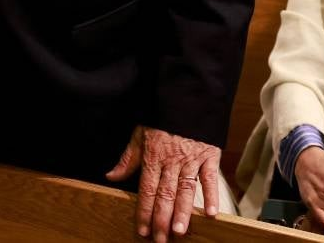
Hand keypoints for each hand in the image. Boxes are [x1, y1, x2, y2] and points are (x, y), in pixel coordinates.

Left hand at [106, 125, 221, 242]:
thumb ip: (128, 158)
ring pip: (186, 189)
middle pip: (166, 194)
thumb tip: (111, 176)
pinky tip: (211, 213)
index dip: (144, 211)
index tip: (142, 230)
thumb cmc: (162, 115)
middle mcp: (172, 160)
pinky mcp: (209, 155)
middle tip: (161, 239)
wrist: (187, 95)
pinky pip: (210, 178)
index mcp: (153, 156)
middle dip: (162, 218)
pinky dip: (212, 195)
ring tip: (179, 231)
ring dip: (183, 212)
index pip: (147, 189)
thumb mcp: (140, 133)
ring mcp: (191, 158)